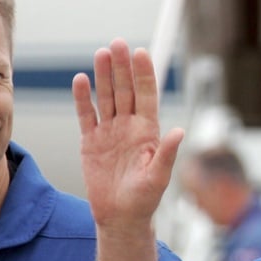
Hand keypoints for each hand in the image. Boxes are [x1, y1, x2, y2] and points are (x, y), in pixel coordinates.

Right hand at [72, 38, 183, 226]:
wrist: (120, 217)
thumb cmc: (144, 200)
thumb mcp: (159, 178)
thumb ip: (167, 154)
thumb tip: (179, 131)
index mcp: (148, 132)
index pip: (147, 96)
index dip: (144, 75)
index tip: (141, 52)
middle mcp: (129, 127)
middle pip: (125, 90)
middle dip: (123, 67)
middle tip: (118, 43)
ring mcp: (110, 132)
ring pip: (106, 97)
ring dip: (104, 76)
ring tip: (102, 53)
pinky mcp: (91, 142)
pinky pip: (86, 115)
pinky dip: (83, 98)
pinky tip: (81, 80)